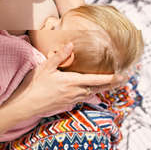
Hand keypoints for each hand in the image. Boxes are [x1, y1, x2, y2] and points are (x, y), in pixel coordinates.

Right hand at [6, 43, 124, 117]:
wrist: (26, 105)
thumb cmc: (34, 85)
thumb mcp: (46, 67)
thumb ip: (60, 56)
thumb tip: (71, 44)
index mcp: (72, 82)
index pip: (97, 80)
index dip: (112, 78)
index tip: (123, 75)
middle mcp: (76, 93)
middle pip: (99, 88)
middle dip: (112, 84)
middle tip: (125, 78)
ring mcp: (72, 100)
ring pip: (92, 93)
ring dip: (102, 88)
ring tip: (112, 82)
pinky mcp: (68, 104)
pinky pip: (83, 97)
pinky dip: (91, 92)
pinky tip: (91, 89)